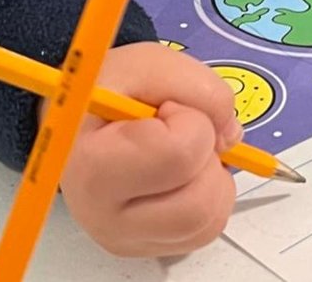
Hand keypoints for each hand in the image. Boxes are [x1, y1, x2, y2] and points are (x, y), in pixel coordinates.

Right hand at [55, 42, 239, 256]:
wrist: (80, 113)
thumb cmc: (110, 87)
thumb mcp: (151, 63)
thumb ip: (200, 87)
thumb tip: (230, 135)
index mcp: (94, 166)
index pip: (179, 155)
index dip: (192, 120)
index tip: (167, 107)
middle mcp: (104, 217)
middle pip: (197, 204)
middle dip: (207, 156)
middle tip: (181, 130)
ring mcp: (124, 239)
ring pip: (207, 223)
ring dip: (213, 178)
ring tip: (183, 149)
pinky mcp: (143, 248)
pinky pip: (204, 233)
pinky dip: (209, 198)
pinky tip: (184, 172)